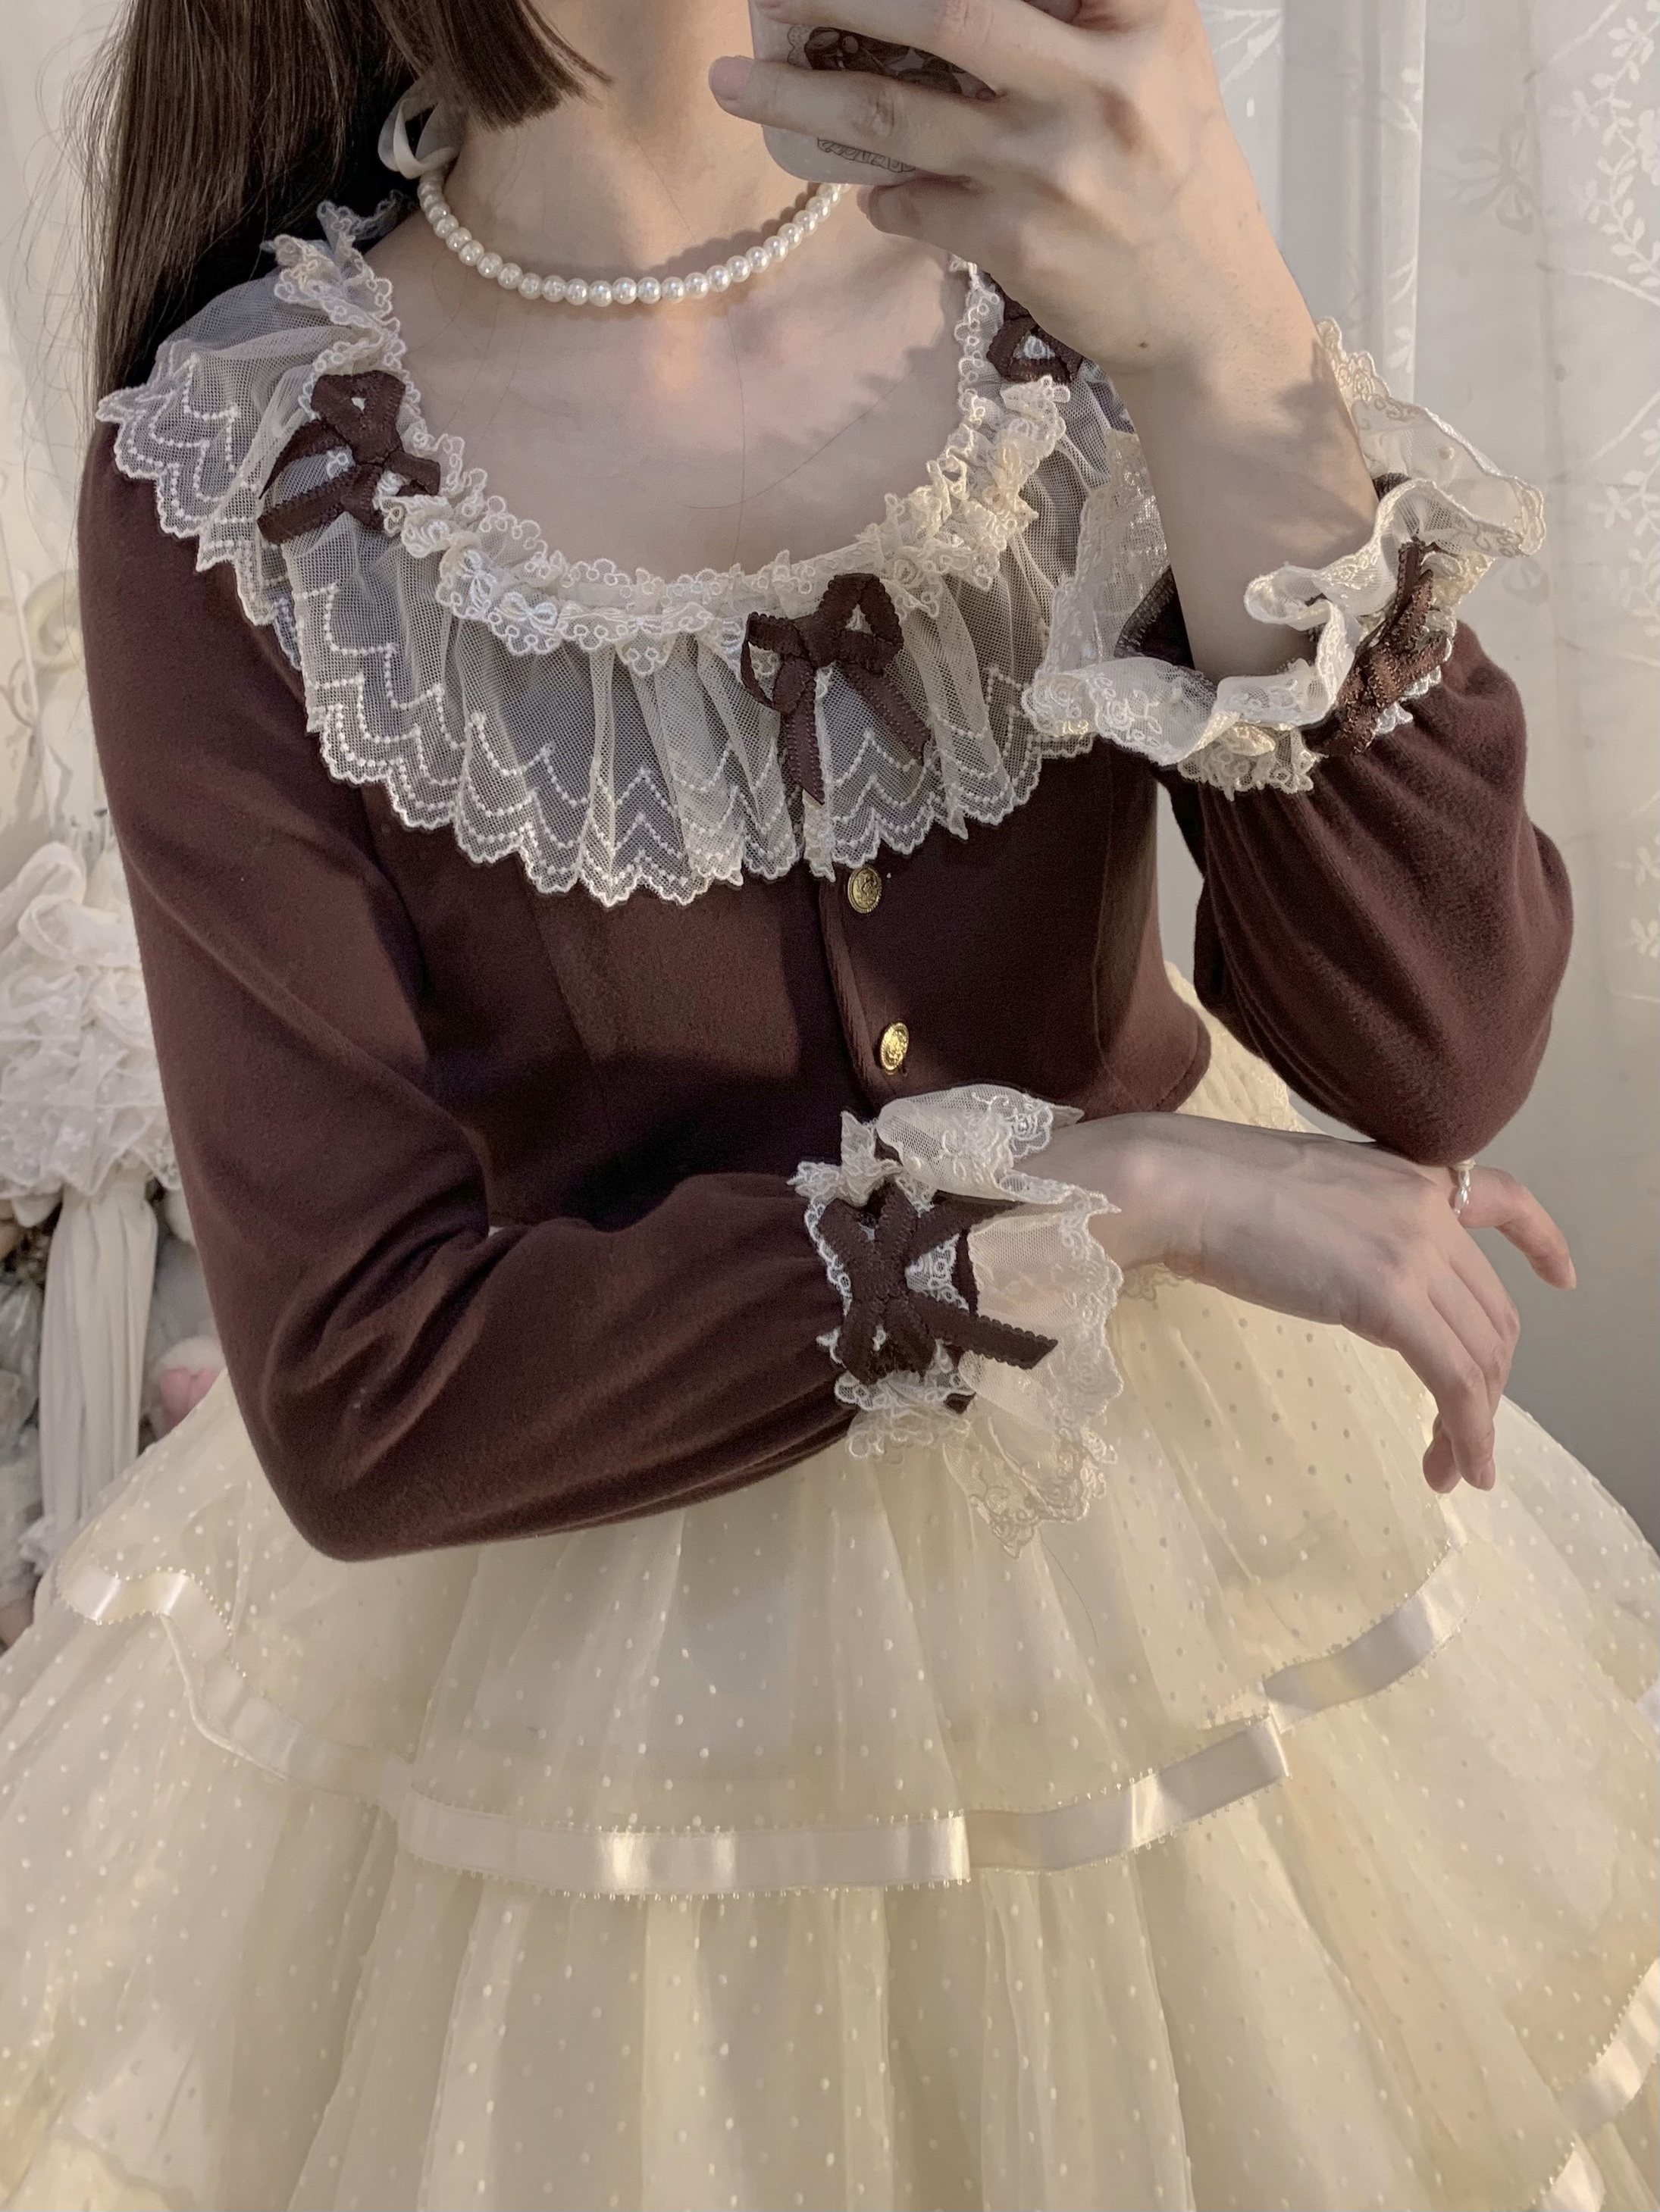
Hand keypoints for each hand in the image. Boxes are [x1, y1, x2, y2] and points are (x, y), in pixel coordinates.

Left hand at [711, 0, 1302, 384]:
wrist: (1207, 311)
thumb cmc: (1171, 174)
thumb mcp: (1159, 63)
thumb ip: (1081, 15)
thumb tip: (937, 13)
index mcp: (1142, 16)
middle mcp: (1101, 82)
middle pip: (942, 13)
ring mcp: (1054, 167)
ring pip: (897, 117)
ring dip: (802, 102)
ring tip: (736, 87)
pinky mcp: (1020, 242)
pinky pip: (914, 206)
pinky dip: (879, 196)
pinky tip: (867, 191)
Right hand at [1039, 1113, 1575, 1494]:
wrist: (1182, 1184)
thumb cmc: (1210, 1188)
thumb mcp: (1305, 1192)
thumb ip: (1346, 1225)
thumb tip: (1344, 1270)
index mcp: (1408, 1176)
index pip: (1505, 1198)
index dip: (1542, 1242)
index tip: (1561, 1276)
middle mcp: (1429, 1210)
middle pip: (1491, 1313)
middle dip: (1487, 1384)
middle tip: (1460, 1438)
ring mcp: (1414, 1253)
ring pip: (1479, 1357)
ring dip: (1475, 1424)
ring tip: (1453, 1470)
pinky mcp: (1390, 1298)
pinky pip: (1454, 1382)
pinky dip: (1467, 1434)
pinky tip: (1455, 1469)